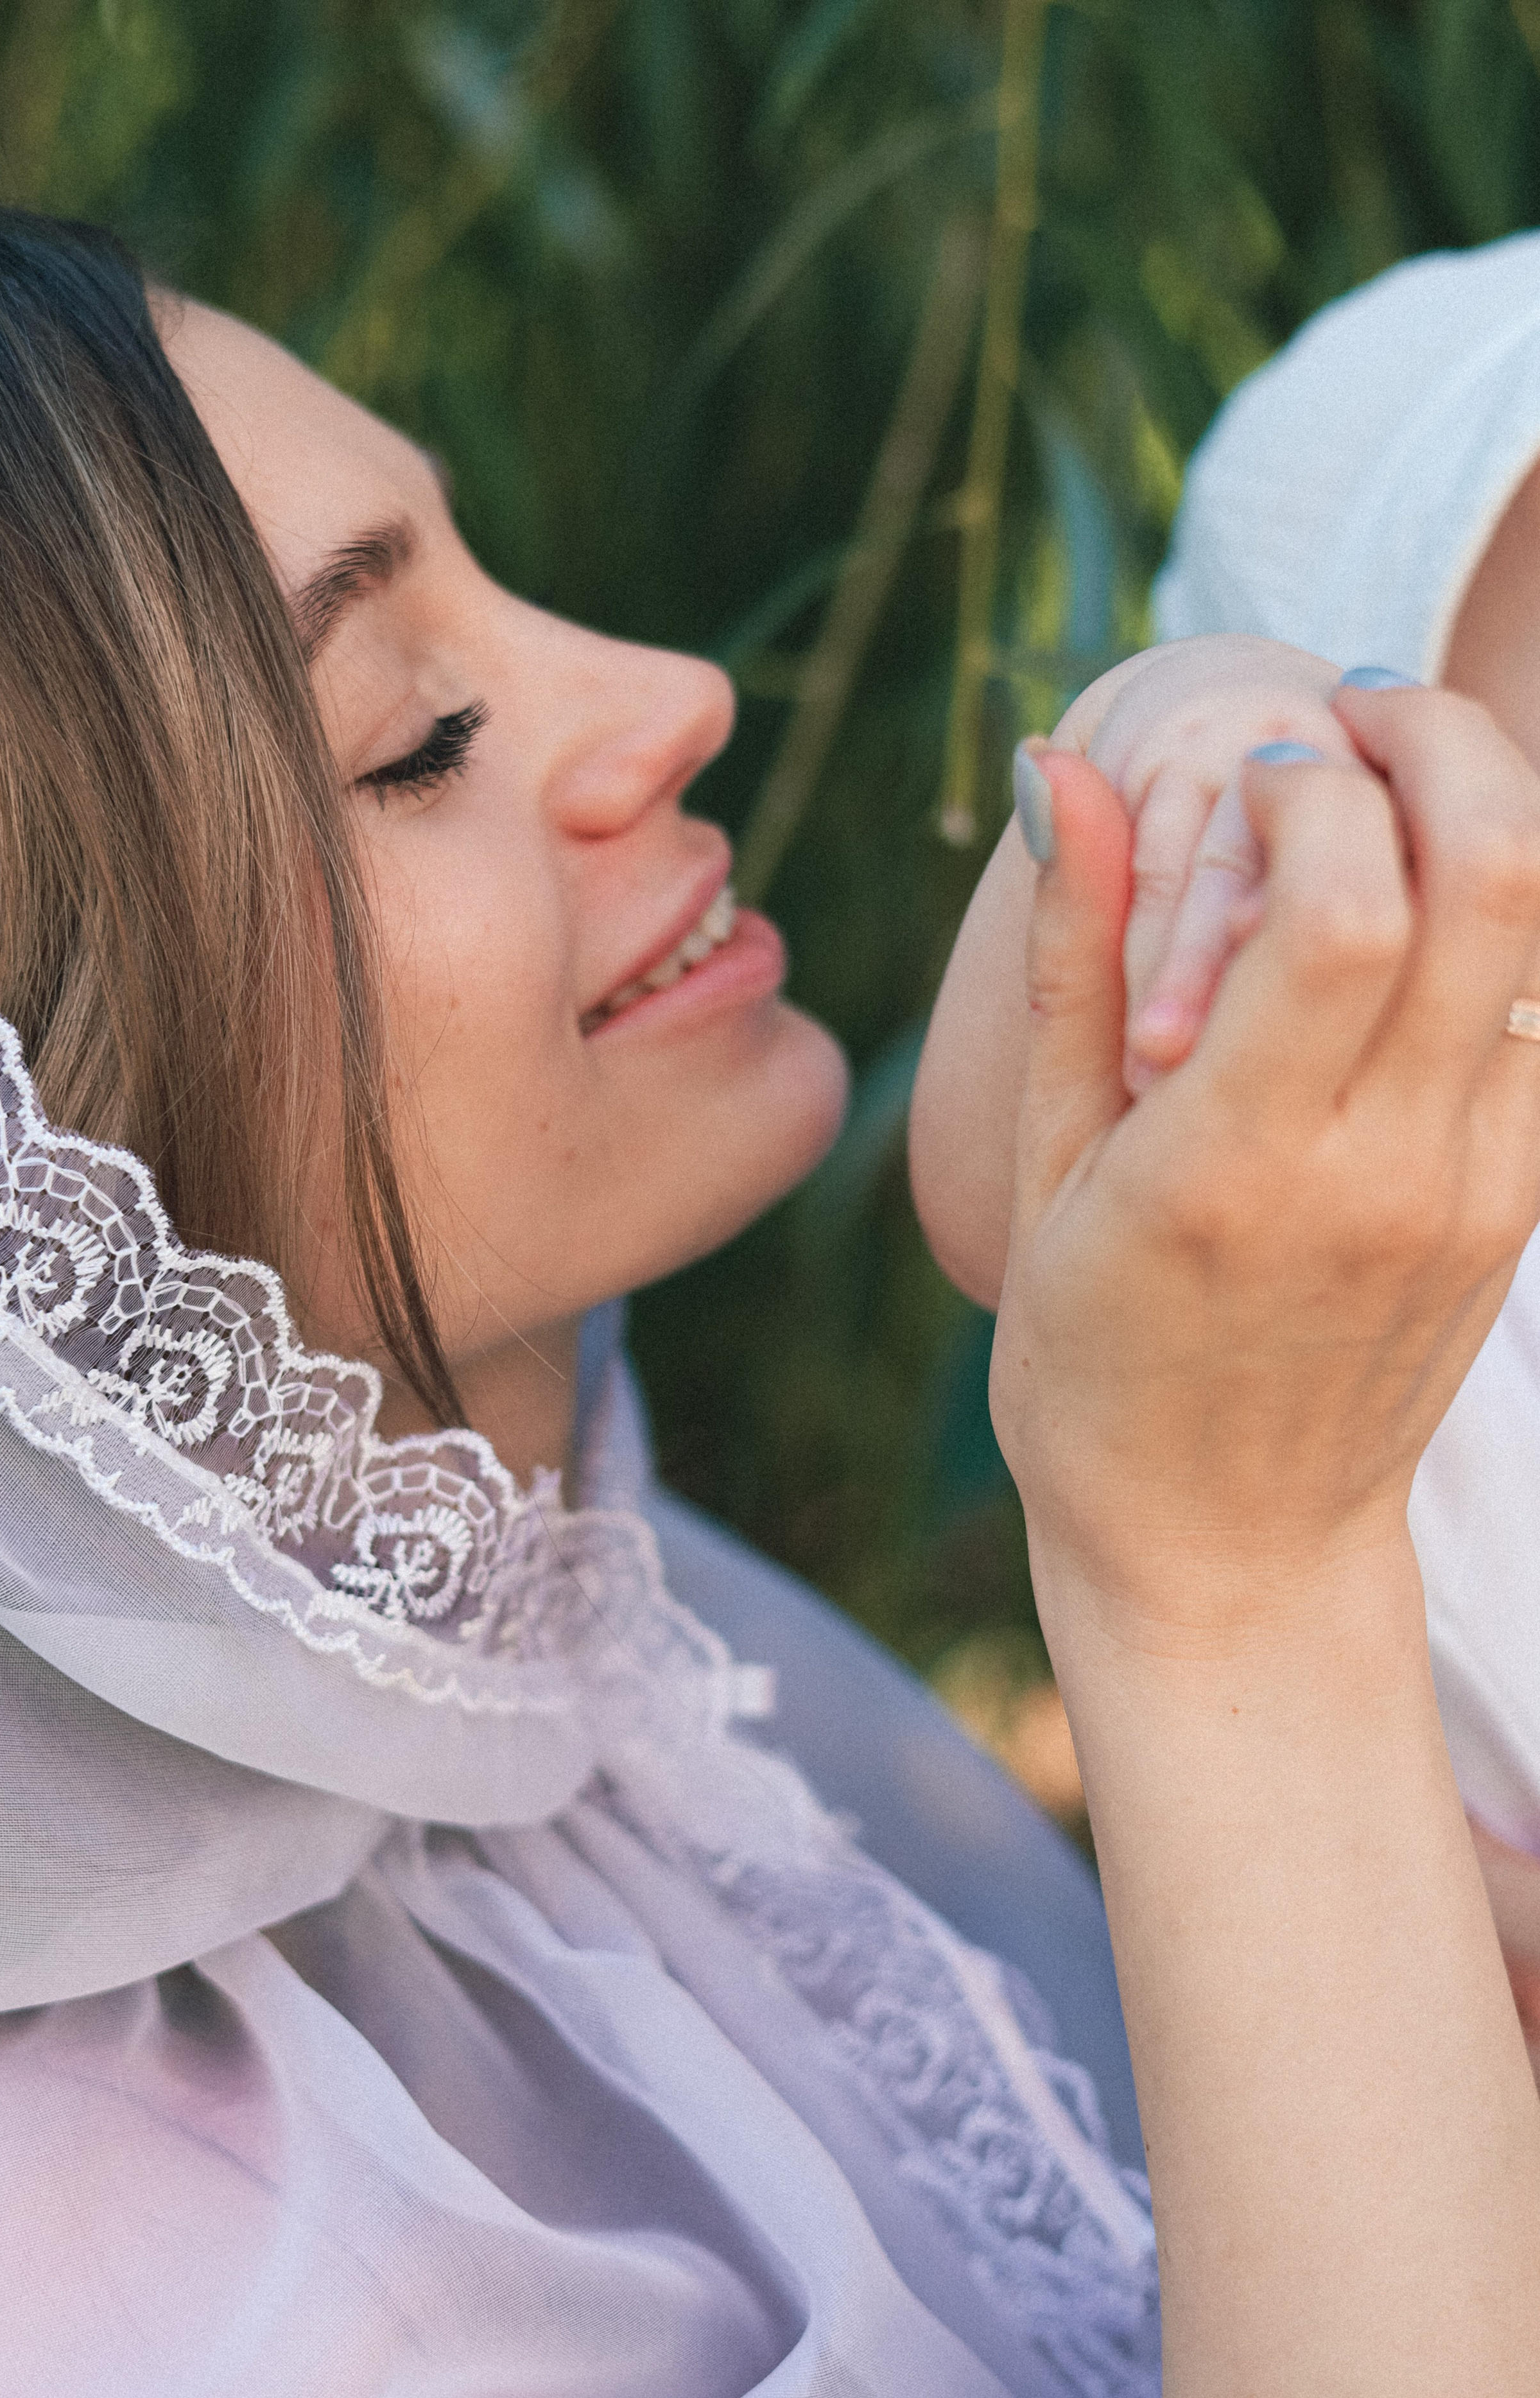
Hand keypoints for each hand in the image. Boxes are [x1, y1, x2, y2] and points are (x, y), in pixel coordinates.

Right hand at [993, 685, 1539, 1628]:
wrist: (1225, 1549)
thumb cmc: (1091, 1366)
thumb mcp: (1044, 1172)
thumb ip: (1074, 960)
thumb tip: (1066, 763)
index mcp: (1233, 1165)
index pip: (1343, 909)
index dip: (1313, 792)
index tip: (1257, 778)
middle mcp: (1383, 1170)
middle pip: (1494, 878)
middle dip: (1441, 738)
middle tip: (1362, 709)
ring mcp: (1477, 1193)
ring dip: (1493, 818)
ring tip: (1398, 800)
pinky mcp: (1521, 1209)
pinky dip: (1509, 925)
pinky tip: (1427, 913)